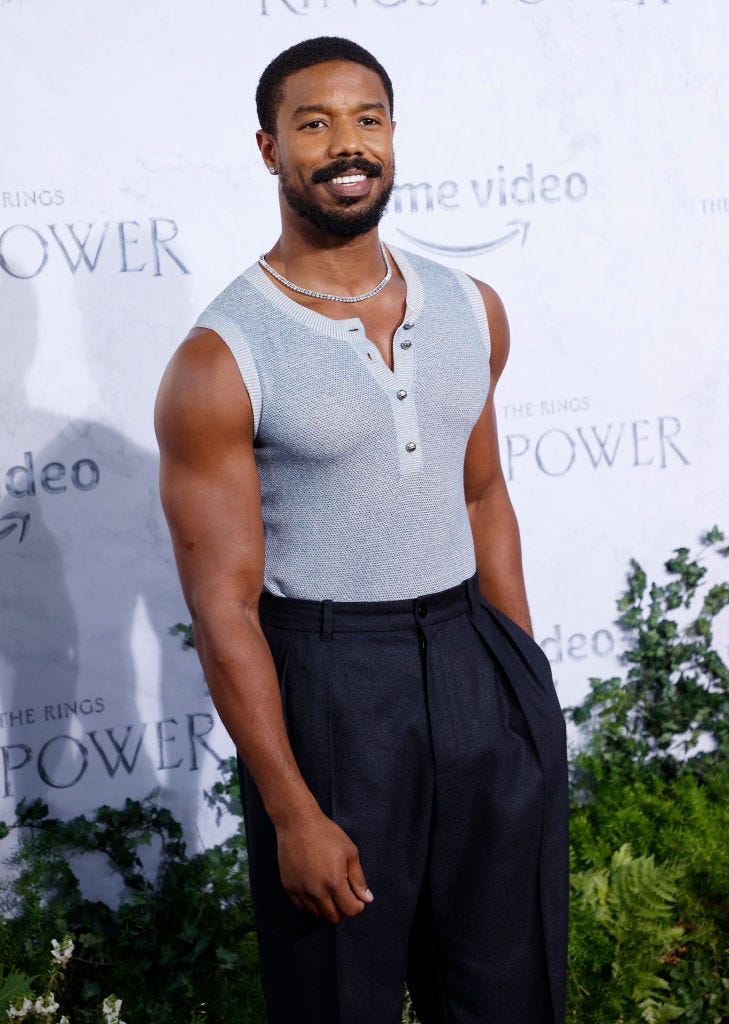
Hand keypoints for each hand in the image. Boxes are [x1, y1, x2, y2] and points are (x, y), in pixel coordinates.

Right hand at [275, 809, 373, 923]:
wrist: (297, 823)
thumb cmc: (326, 834)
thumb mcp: (350, 852)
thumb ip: (358, 879)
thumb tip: (367, 899)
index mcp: (334, 883)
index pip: (350, 910)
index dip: (357, 906)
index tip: (356, 897)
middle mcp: (316, 891)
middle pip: (333, 917)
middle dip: (342, 909)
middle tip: (343, 893)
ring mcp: (300, 891)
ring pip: (317, 914)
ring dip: (326, 907)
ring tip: (329, 889)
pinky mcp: (289, 887)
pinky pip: (302, 906)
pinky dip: (311, 903)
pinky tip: (315, 887)